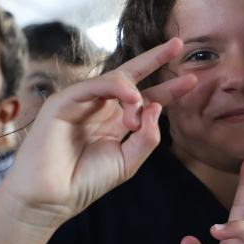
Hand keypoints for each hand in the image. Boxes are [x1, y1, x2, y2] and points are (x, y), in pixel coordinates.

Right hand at [0, 38, 196, 227]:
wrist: (52, 199)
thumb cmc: (86, 181)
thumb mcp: (129, 160)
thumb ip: (148, 137)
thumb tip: (156, 107)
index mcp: (115, 121)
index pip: (146, 98)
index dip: (169, 88)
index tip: (192, 79)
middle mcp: (99, 107)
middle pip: (131, 76)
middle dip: (155, 58)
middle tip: (178, 44)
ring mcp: (80, 102)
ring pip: (115, 80)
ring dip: (134, 94)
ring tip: (138, 112)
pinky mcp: (62, 102)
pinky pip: (93, 85)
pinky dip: (115, 87)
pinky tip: (131, 97)